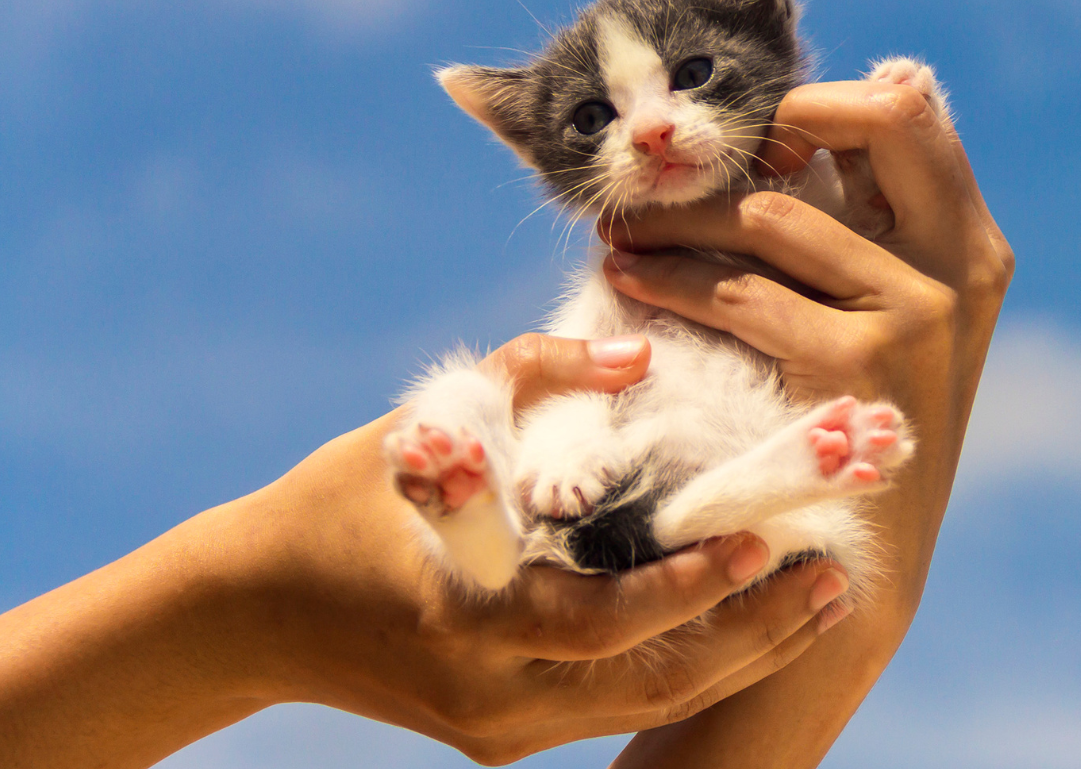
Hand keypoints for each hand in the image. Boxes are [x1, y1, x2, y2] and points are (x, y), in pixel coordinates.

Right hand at [0, 333, 846, 768]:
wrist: (244, 615)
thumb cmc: (335, 504)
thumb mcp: (420, 430)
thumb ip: (528, 378)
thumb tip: (636, 350)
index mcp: (468, 620)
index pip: (608, 622)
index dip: (693, 586)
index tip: (766, 540)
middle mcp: (494, 696)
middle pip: (654, 685)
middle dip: (754, 636)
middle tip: (836, 578)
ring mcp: (502, 729)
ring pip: (649, 707)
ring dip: (741, 657)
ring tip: (821, 601)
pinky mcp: (507, 736)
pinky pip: (619, 706)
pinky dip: (689, 666)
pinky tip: (750, 625)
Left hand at [596, 77, 1012, 765]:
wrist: (863, 567)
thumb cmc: (855, 426)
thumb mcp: (889, 319)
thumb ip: (870, 224)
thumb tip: (840, 95)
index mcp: (974, 247)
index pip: (912, 112)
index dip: (823, 100)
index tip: (752, 139)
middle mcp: (962, 268)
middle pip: (882, 117)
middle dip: (773, 121)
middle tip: (691, 163)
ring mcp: (917, 314)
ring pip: (772, 212)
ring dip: (679, 218)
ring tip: (623, 230)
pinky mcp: (855, 363)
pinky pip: (739, 293)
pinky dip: (668, 282)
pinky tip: (628, 283)